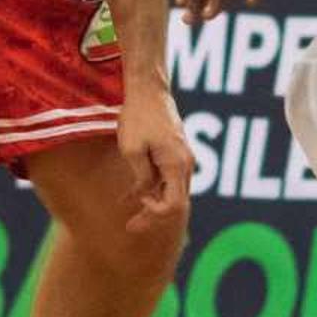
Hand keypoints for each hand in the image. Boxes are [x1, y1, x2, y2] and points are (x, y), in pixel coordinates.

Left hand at [118, 81, 192, 234]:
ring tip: (130, 212)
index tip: (138, 203)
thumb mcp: (132, 150)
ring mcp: (183, 158)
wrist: (148, 89)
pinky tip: (134, 195)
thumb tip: (144, 195)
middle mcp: (185, 164)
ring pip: (173, 191)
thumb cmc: (138, 117)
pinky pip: (169, 178)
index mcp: (177, 165)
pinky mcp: (176, 152)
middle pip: (176, 202)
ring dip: (154, 203)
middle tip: (130, 227)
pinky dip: (154, 189)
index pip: (175, 205)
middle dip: (153, 216)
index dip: (156, 213)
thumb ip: (141, 177)